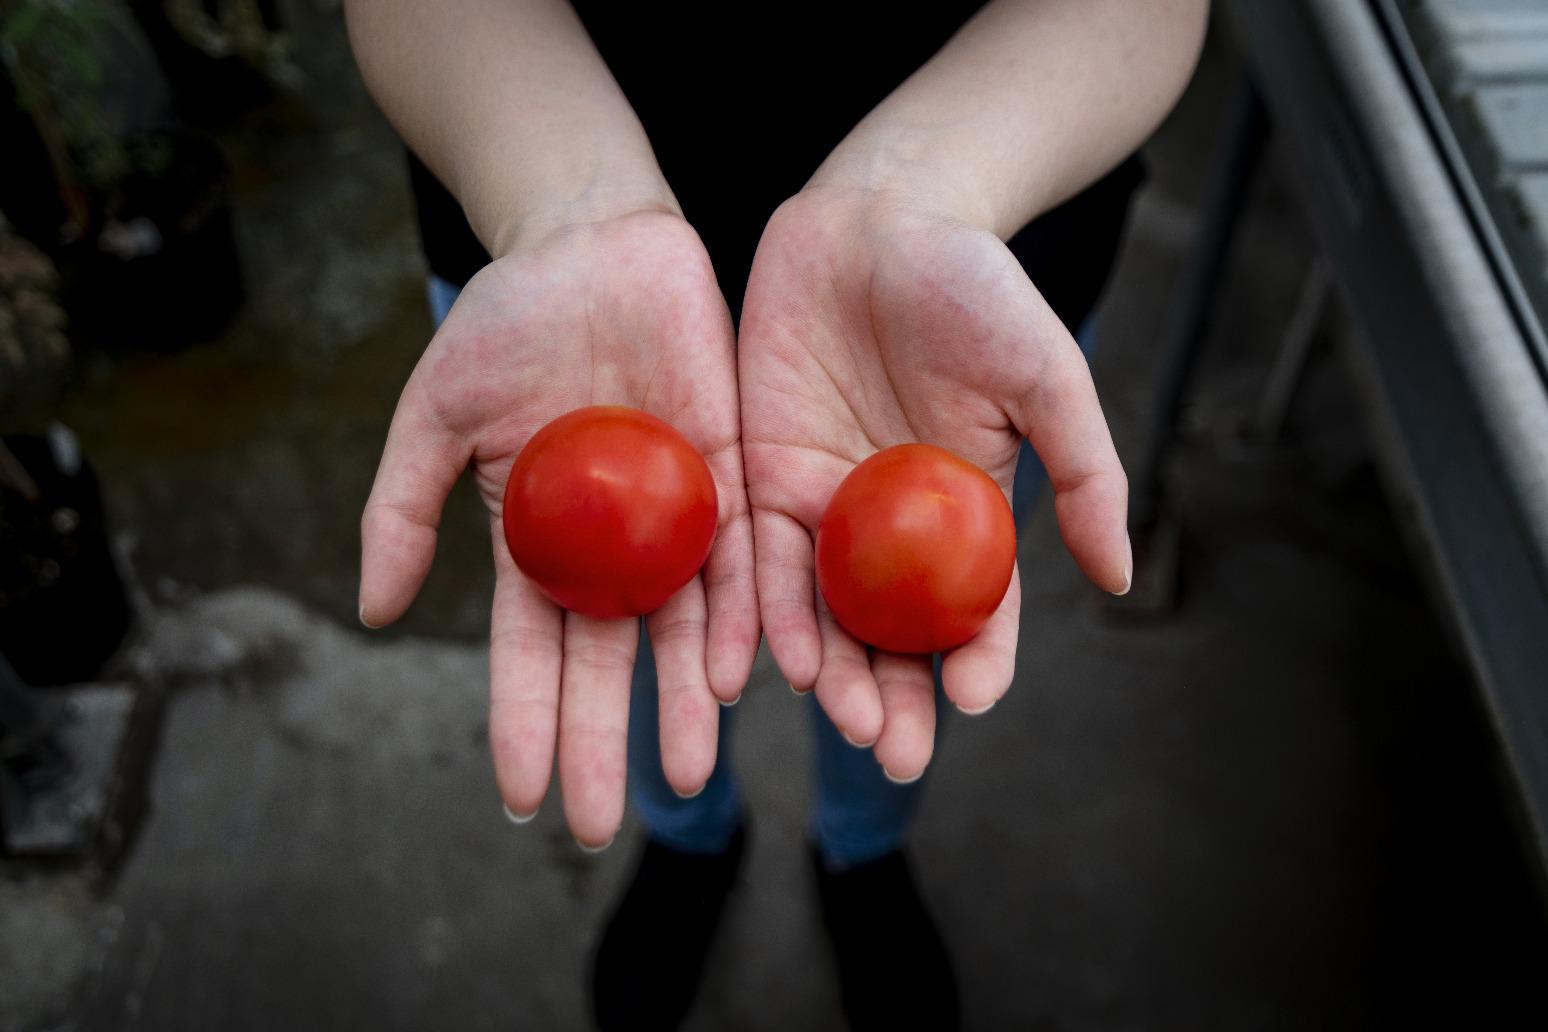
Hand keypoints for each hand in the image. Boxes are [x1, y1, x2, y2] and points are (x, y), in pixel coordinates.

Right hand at [360, 210, 758, 846]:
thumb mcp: (432, 413)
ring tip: (687, 776)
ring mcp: (675, 516)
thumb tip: (371, 612)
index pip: (526, 654)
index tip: (518, 797)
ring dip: (684, 705)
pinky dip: (744, 616)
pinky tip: (740, 675)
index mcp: (538, 544)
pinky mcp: (733, 473)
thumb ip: (402, 509)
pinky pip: (744, 557)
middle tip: (595, 827)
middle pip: (607, 662)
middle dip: (601, 743)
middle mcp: (611, 547)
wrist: (590, 242)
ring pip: (685, 629)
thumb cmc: (506, 321)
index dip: (522, 722)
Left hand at [739, 184, 1129, 782]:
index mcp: (968, 513)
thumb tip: (1120, 578)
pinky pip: (753, 557)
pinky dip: (760, 611)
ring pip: (823, 612)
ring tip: (837, 717)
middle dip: (893, 698)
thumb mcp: (1047, 376)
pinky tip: (762, 659)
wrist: (880, 214)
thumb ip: (1083, 473)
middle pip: (893, 633)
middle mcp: (894, 527)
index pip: (977, 610)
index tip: (975, 700)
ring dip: (830, 671)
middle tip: (892, 751)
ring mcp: (824, 506)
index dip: (979, 660)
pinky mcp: (759, 475)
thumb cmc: (976, 288)